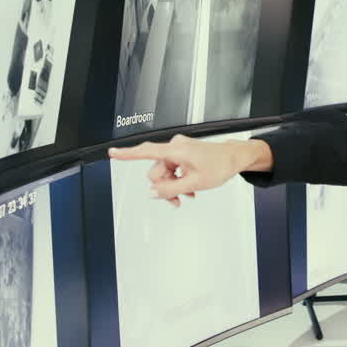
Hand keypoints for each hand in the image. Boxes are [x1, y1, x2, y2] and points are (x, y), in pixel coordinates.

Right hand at [108, 135, 268, 206]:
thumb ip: (171, 189)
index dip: (127, 154)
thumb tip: (153, 193)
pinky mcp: (183, 154)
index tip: (112, 152)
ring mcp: (178, 150)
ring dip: (173, 186)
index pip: (146, 151)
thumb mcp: (195, 183)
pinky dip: (178, 180)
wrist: (234, 158)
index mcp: (176, 150)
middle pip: (155, 171)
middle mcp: (174, 147)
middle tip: (178, 200)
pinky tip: (189, 189)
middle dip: (164, 187)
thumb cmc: (220, 165)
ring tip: (188, 194)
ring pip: (164, 173)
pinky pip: (172, 170)